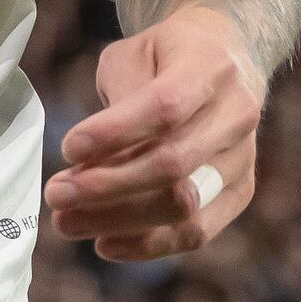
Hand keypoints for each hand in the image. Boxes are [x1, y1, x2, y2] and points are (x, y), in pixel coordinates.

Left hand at [45, 7, 266, 264]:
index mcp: (211, 66)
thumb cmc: (164, 58)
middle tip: (56, 193)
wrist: (223, 61)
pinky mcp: (240, 192)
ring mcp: (244, 156)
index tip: (67, 149)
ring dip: (118, 220)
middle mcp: (237, 112)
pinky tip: (104, 243)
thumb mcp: (133, 55)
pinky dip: (147, 245)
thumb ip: (117, 101)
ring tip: (68, 221)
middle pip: (173, 163)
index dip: (114, 134)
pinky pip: (196, 233)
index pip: (165, 107)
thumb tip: (87, 162)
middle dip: (105, 186)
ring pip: (184, 206)